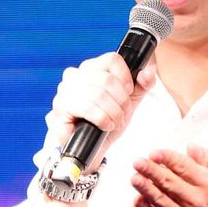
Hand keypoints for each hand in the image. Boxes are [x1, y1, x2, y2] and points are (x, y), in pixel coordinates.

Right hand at [44, 52, 155, 170]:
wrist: (93, 147)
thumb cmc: (108, 120)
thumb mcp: (130, 101)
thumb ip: (142, 85)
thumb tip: (147, 73)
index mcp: (91, 68)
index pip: (111, 59)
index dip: (126, 77)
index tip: (129, 92)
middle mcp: (75, 75)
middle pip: (107, 79)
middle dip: (121, 101)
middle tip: (122, 113)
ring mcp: (64, 91)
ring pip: (98, 94)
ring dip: (113, 112)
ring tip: (115, 122)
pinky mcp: (60, 109)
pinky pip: (87, 108)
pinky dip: (102, 119)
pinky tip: (105, 126)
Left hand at [131, 146, 207, 206]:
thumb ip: (204, 159)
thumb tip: (190, 146)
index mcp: (206, 183)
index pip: (184, 167)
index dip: (167, 158)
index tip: (154, 153)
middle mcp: (195, 201)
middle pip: (169, 182)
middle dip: (151, 171)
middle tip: (138, 162)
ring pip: (160, 200)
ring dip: (145, 188)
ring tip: (135, 178)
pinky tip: (138, 198)